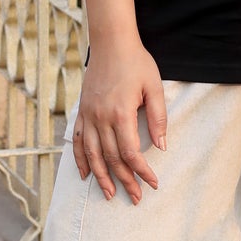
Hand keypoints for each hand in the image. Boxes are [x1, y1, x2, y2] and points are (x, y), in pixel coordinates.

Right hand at [70, 35, 166, 203]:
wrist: (111, 43)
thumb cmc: (137, 63)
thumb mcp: (155, 87)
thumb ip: (158, 118)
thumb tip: (162, 146)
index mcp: (121, 114)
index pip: (131, 153)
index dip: (142, 171)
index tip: (153, 183)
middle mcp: (101, 118)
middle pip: (112, 158)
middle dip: (125, 180)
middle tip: (136, 197)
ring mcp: (88, 116)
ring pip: (93, 155)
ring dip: (102, 177)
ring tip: (111, 194)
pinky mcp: (82, 112)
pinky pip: (78, 142)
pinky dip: (81, 160)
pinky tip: (85, 175)